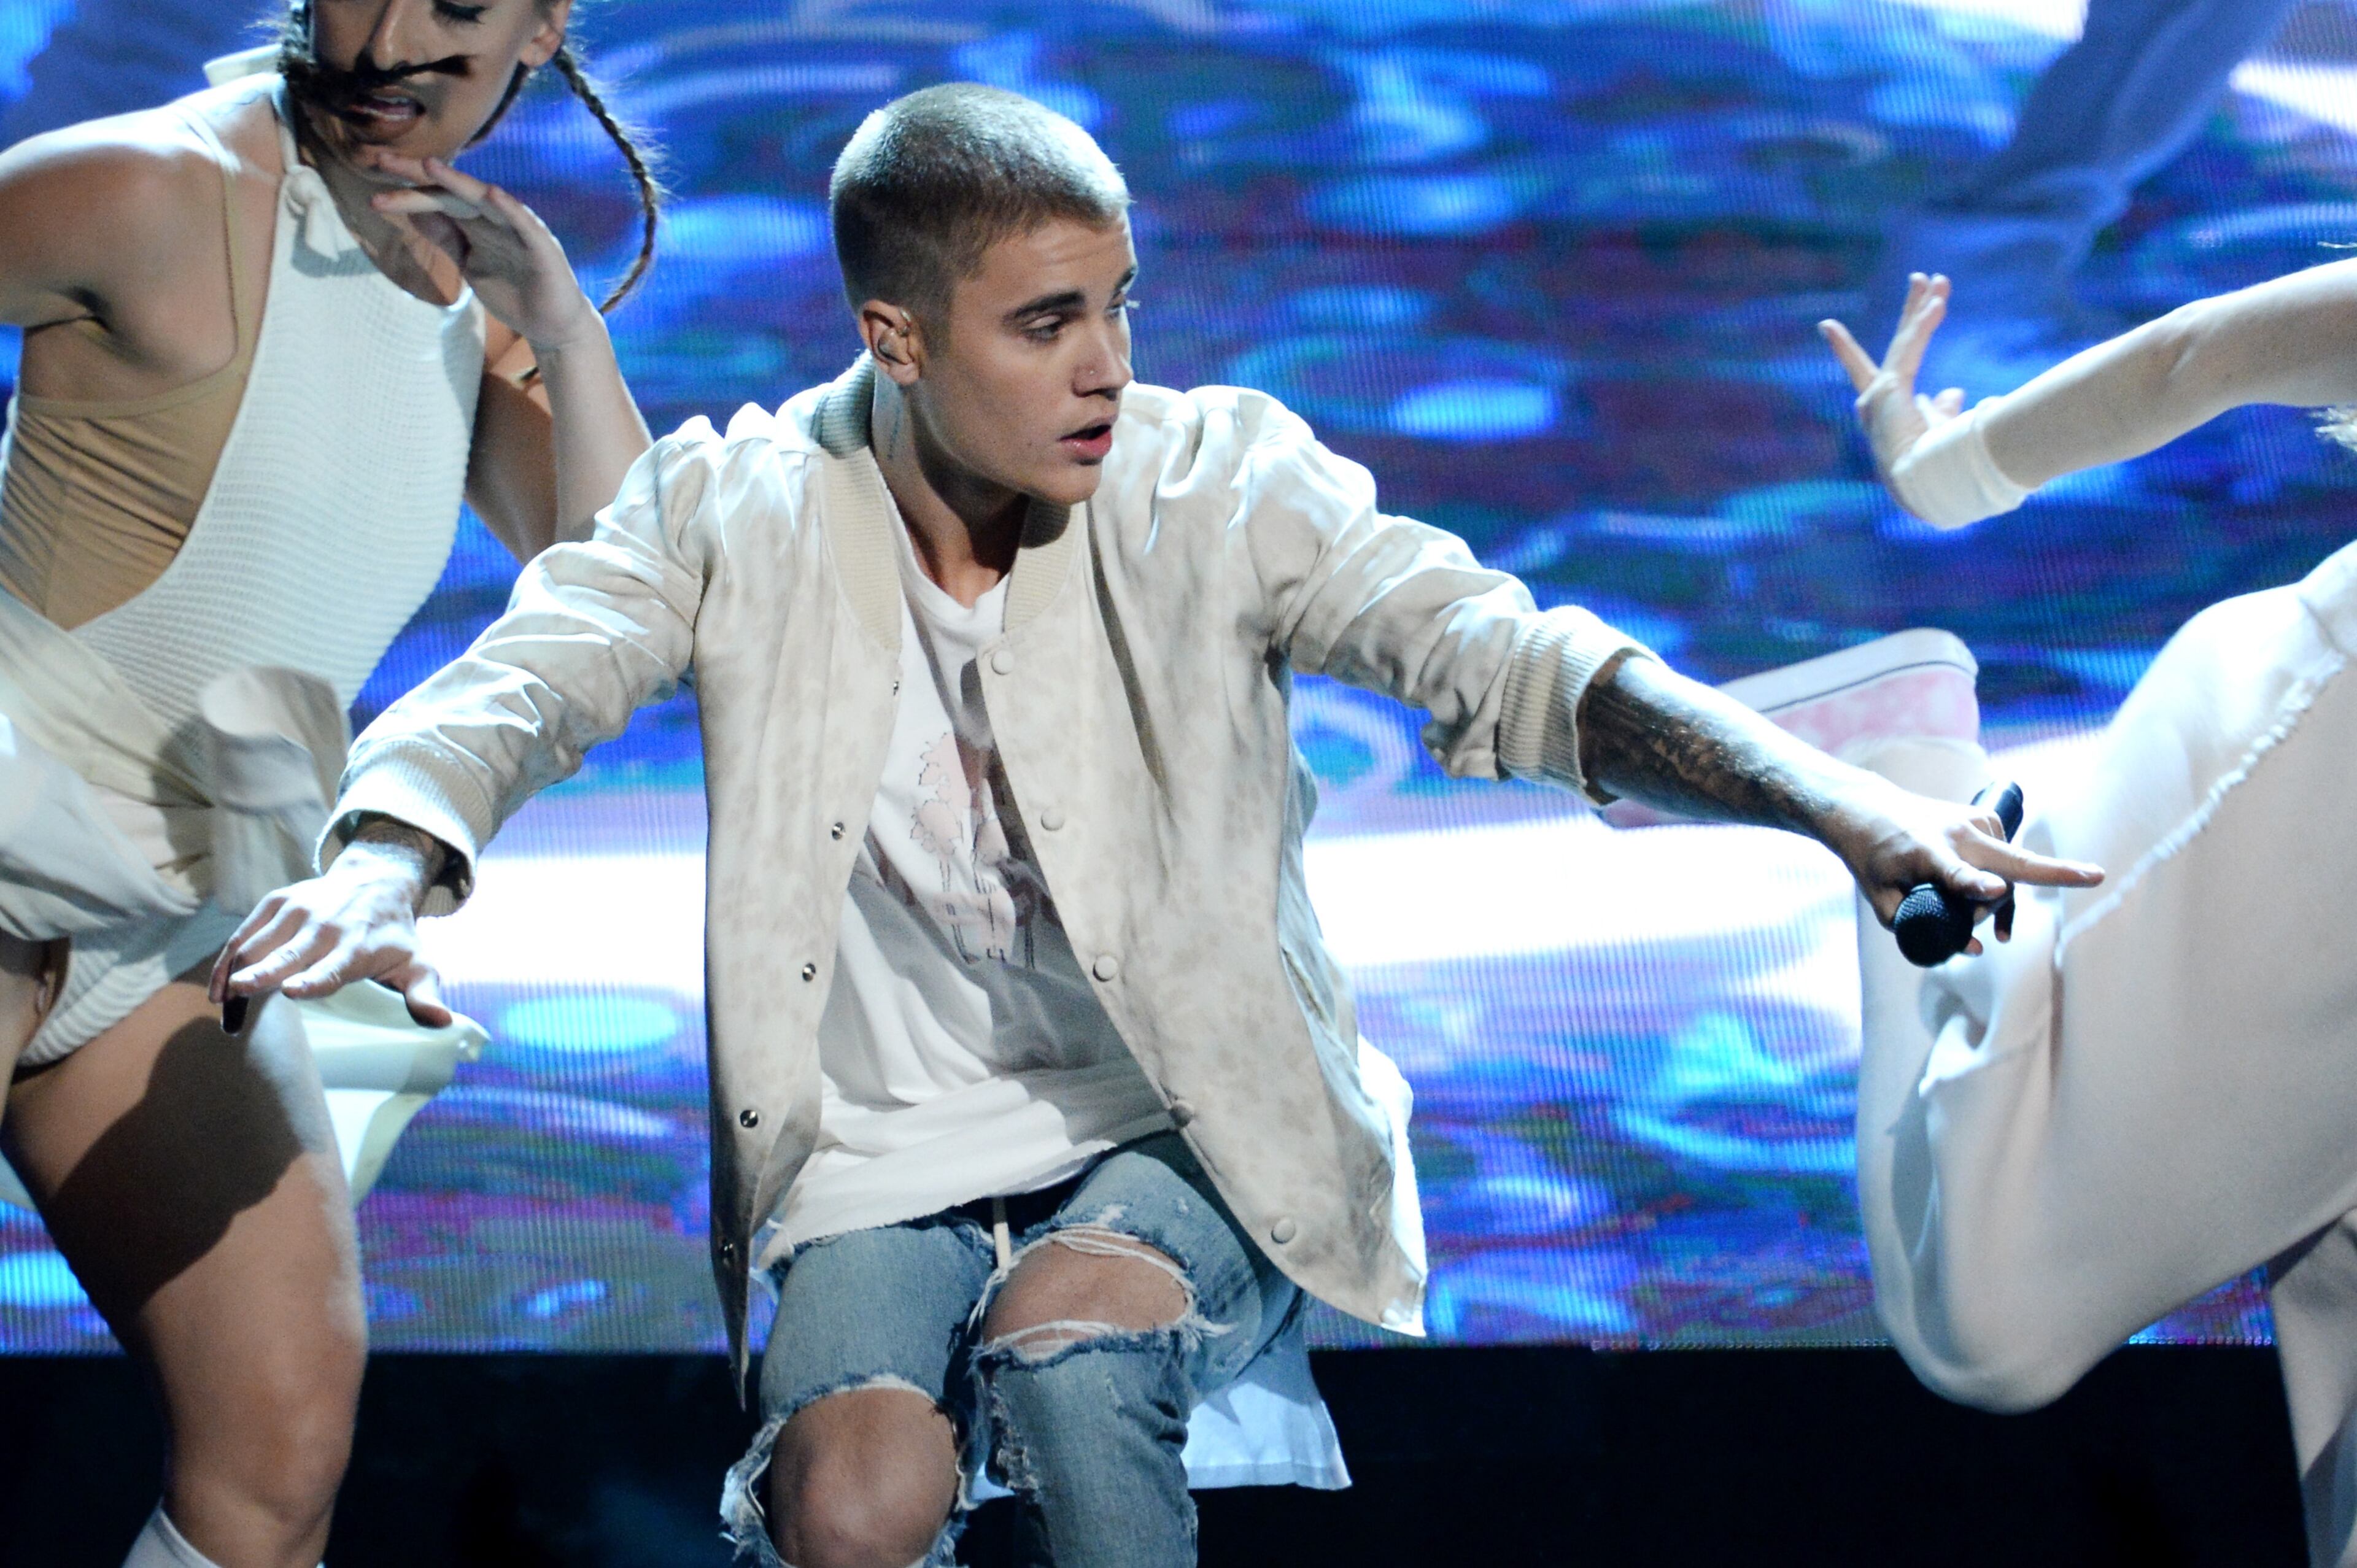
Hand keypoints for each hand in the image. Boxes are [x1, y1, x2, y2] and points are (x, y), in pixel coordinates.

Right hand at [207, 840, 450, 1027]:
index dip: (314, 980)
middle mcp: (324, 926)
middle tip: (236, 994)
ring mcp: (297, 910)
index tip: (294, 990)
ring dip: (235, 975)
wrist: (376, 880)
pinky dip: (227, 960)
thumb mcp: (417, 963)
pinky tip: (218, 988)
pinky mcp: (276, 902)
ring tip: (220, 1005)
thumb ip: (425, 994)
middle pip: (287, 954)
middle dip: (262, 973)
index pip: (332, 968)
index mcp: (356, 947)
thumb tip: (444, 1023)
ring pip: (257, 945)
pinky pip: (245, 934)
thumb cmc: (393, 934)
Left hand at [363, 151, 600, 353]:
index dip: (405, 191)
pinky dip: (509, 208)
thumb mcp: (468, 262)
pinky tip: (491, 193)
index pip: (435, 199)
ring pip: (484, 199)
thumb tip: (411, 211)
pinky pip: (524, 224)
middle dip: (418, 175)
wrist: (552, 326)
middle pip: (451, 190)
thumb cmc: (513, 293)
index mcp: (475, 223)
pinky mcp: (542, 247)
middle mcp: (495, 219)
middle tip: (380, 160)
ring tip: (428, 165)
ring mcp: (518, 230)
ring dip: (458, 182)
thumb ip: (445, 237)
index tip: (371, 181)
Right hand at [1819, 274, 1968, 510]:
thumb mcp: (1937, 428)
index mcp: (1883, 410)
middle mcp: (1874, 400)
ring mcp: (1878, 394)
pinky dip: (1925, 321)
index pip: (1870, 374)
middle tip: (1922, 279)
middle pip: (1898, 346)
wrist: (1920, 484)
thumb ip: (1940, 408)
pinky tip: (1939, 299)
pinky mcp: (1888, 387)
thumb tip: (1954, 391)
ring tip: (1938, 279)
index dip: (1850, 351)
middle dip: (1912, 311)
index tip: (1827, 326)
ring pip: (1906, 340)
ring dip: (1923, 307)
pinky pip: (1912, 346)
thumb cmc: (1931, 465)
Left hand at [1820, 777, 2102, 956]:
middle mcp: (1956, 835)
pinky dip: (2002, 884)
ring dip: (1999, 901)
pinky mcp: (1986, 818)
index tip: (1994, 890)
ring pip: (2010, 871)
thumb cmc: (1874, 861)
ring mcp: (1975, 823)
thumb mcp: (1882, 903)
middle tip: (2097, 876)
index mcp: (1925, 854)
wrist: (1869, 810)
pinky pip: (2007, 859)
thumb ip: (1918, 929)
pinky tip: (1992, 908)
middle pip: (2011, 861)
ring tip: (1981, 924)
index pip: (1955, 873)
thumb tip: (1972, 949)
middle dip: (2055, 872)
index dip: (1975, 885)